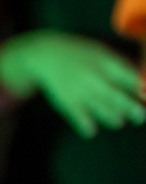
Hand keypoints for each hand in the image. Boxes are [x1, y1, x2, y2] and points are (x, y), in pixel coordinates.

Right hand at [0, 30, 145, 137]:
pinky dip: (86, 126)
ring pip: (99, 108)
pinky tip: (92, 130)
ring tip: (119, 122)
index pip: (129, 76)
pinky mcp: (67, 100)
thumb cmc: (82, 54)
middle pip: (116, 95)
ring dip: (112, 118)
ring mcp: (80, 90)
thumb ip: (123, 66)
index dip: (141, 88)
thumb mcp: (103, 52)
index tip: (145, 96)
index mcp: (106, 62)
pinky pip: (78, 116)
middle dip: (130, 107)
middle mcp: (94, 76)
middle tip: (141, 116)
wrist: (46, 55)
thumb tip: (144, 80)